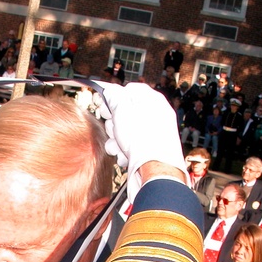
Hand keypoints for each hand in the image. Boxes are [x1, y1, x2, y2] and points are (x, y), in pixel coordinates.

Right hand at [98, 83, 187, 203]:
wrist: (156, 171)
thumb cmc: (143, 140)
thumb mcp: (122, 111)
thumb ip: (114, 96)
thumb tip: (110, 91)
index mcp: (153, 100)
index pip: (130, 90)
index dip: (114, 98)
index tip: (105, 107)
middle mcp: (156, 116)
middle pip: (126, 112)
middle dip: (114, 123)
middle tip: (113, 129)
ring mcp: (154, 134)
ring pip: (127, 131)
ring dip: (117, 140)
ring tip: (118, 147)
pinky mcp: (150, 150)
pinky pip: (132, 145)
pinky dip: (125, 151)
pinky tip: (125, 156)